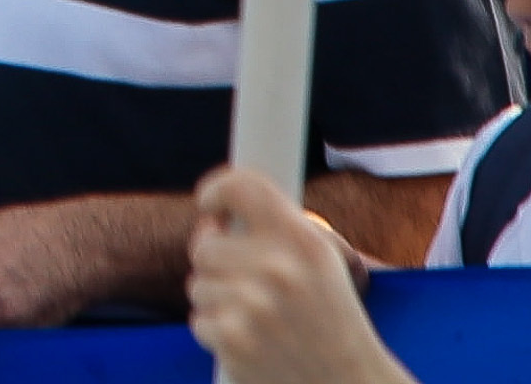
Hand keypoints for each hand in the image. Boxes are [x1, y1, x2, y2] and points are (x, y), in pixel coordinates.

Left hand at [187, 163, 397, 383]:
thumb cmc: (332, 322)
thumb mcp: (324, 264)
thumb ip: (279, 230)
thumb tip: (222, 212)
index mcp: (304, 242)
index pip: (243, 188)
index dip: (218, 189)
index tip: (212, 203)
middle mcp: (278, 268)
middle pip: (205, 244)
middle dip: (217, 262)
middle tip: (244, 281)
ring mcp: (253, 305)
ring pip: (198, 284)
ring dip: (218, 301)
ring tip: (257, 318)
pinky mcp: (233, 339)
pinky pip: (199, 320)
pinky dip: (217, 333)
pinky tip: (251, 342)